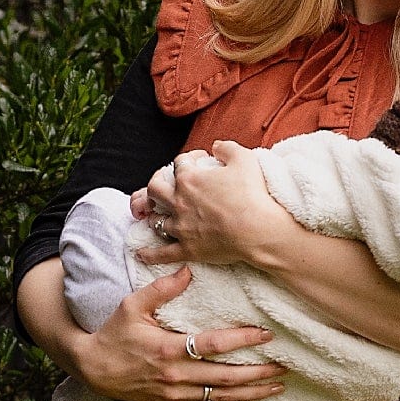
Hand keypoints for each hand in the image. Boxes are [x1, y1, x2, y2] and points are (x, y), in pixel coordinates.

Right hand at [69, 269, 283, 400]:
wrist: (93, 369)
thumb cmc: (113, 333)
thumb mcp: (131, 305)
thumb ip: (161, 288)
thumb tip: (188, 270)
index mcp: (167, 348)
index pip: (213, 345)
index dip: (243, 340)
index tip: (267, 335)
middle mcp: (174, 375)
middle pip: (225, 377)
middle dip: (257, 372)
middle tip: (283, 365)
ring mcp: (175, 394)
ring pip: (221, 397)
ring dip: (252, 393)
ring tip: (277, 386)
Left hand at [136, 141, 295, 269]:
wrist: (259, 230)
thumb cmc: (253, 194)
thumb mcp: (244, 159)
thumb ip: (227, 148)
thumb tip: (217, 146)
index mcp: (189, 179)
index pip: (179, 163)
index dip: (189, 158)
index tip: (199, 160)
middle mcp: (179, 201)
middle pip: (155, 189)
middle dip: (157, 183)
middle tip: (166, 183)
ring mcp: (181, 227)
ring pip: (157, 220)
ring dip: (156, 216)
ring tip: (159, 215)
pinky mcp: (188, 249)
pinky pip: (162, 253)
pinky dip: (150, 254)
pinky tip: (141, 254)